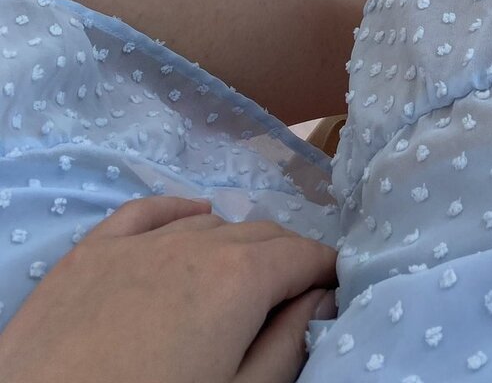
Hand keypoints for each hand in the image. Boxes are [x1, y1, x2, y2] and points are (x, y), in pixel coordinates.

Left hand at [0, 196, 337, 382]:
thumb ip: (288, 346)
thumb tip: (319, 297)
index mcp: (240, 279)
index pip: (305, 254)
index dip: (328, 269)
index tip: (337, 288)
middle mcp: (196, 243)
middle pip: (262, 234)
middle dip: (288, 257)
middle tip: (295, 293)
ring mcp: (138, 243)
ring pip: (210, 224)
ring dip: (238, 244)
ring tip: (244, 277)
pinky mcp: (89, 253)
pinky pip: (148, 211)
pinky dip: (180, 211)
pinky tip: (194, 218)